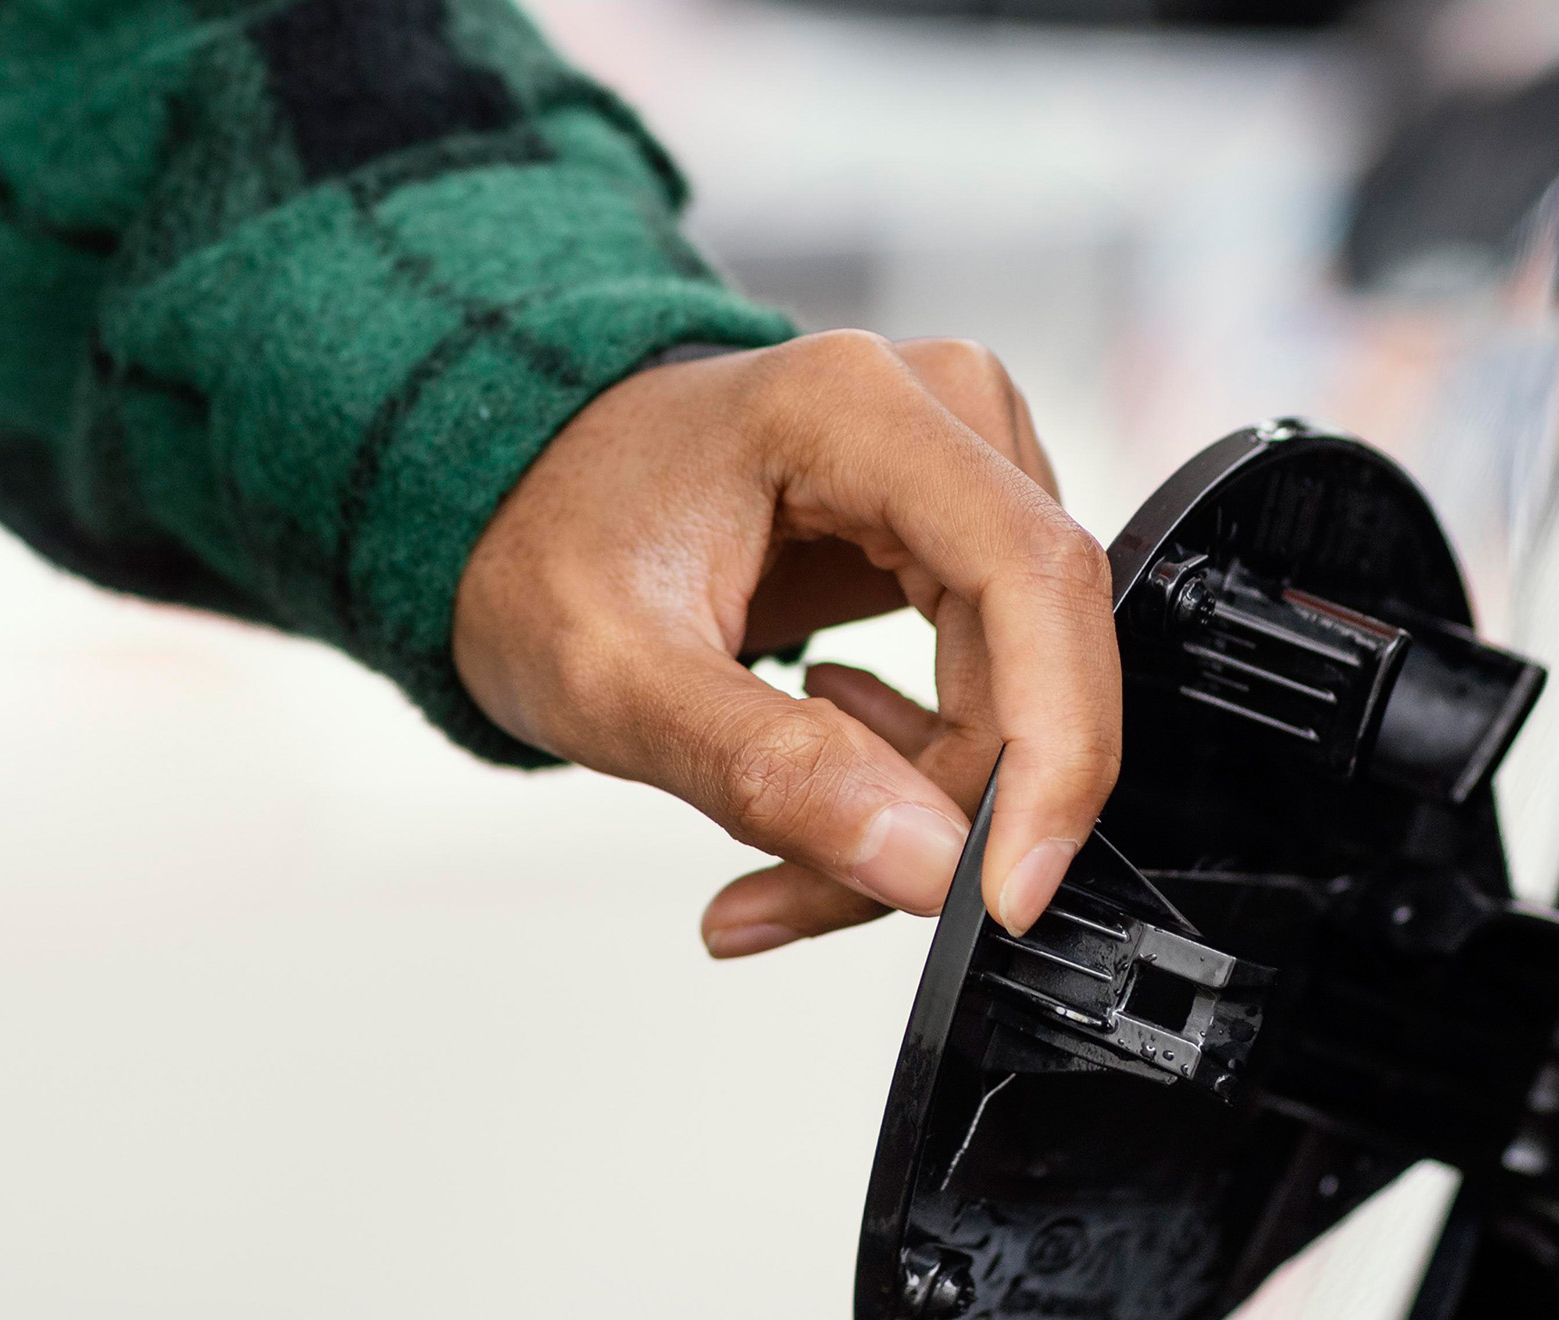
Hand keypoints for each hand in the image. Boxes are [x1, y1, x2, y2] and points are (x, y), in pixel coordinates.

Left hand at [452, 331, 1118, 955]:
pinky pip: (987, 686)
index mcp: (854, 405)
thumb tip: (929, 865)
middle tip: (810, 899)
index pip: (1032, 575)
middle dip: (947, 810)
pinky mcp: (947, 534)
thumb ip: (773, 774)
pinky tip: (814, 799)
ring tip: (778, 864)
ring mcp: (953, 468)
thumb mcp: (618, 681)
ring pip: (1017, 689)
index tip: (1008, 891)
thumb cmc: (535, 545)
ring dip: (920, 810)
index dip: (1054, 748)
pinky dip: (912, 781)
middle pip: (1031, 649)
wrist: (503, 501)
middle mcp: (935, 409)